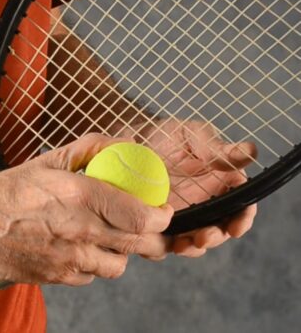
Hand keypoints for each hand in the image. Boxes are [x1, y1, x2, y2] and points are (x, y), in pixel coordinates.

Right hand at [0, 134, 173, 284]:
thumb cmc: (12, 191)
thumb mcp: (50, 159)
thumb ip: (90, 148)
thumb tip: (123, 143)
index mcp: (82, 195)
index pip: (141, 216)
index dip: (160, 217)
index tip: (161, 212)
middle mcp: (81, 229)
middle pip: (140, 244)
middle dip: (152, 239)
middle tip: (147, 230)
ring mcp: (71, 257)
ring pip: (119, 265)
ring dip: (120, 253)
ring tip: (107, 239)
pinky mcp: (59, 276)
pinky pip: (92, 277)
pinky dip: (93, 266)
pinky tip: (80, 250)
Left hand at [126, 119, 257, 256]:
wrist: (130, 141)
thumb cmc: (165, 134)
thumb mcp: (190, 135)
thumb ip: (217, 148)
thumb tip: (251, 152)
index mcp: (222, 184)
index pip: (241, 206)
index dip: (242, 219)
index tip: (235, 227)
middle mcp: (206, 203)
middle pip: (219, 229)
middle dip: (214, 237)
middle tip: (201, 238)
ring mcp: (182, 215)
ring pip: (193, 240)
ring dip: (191, 247)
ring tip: (181, 246)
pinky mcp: (158, 223)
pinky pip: (164, 241)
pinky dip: (163, 247)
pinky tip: (158, 243)